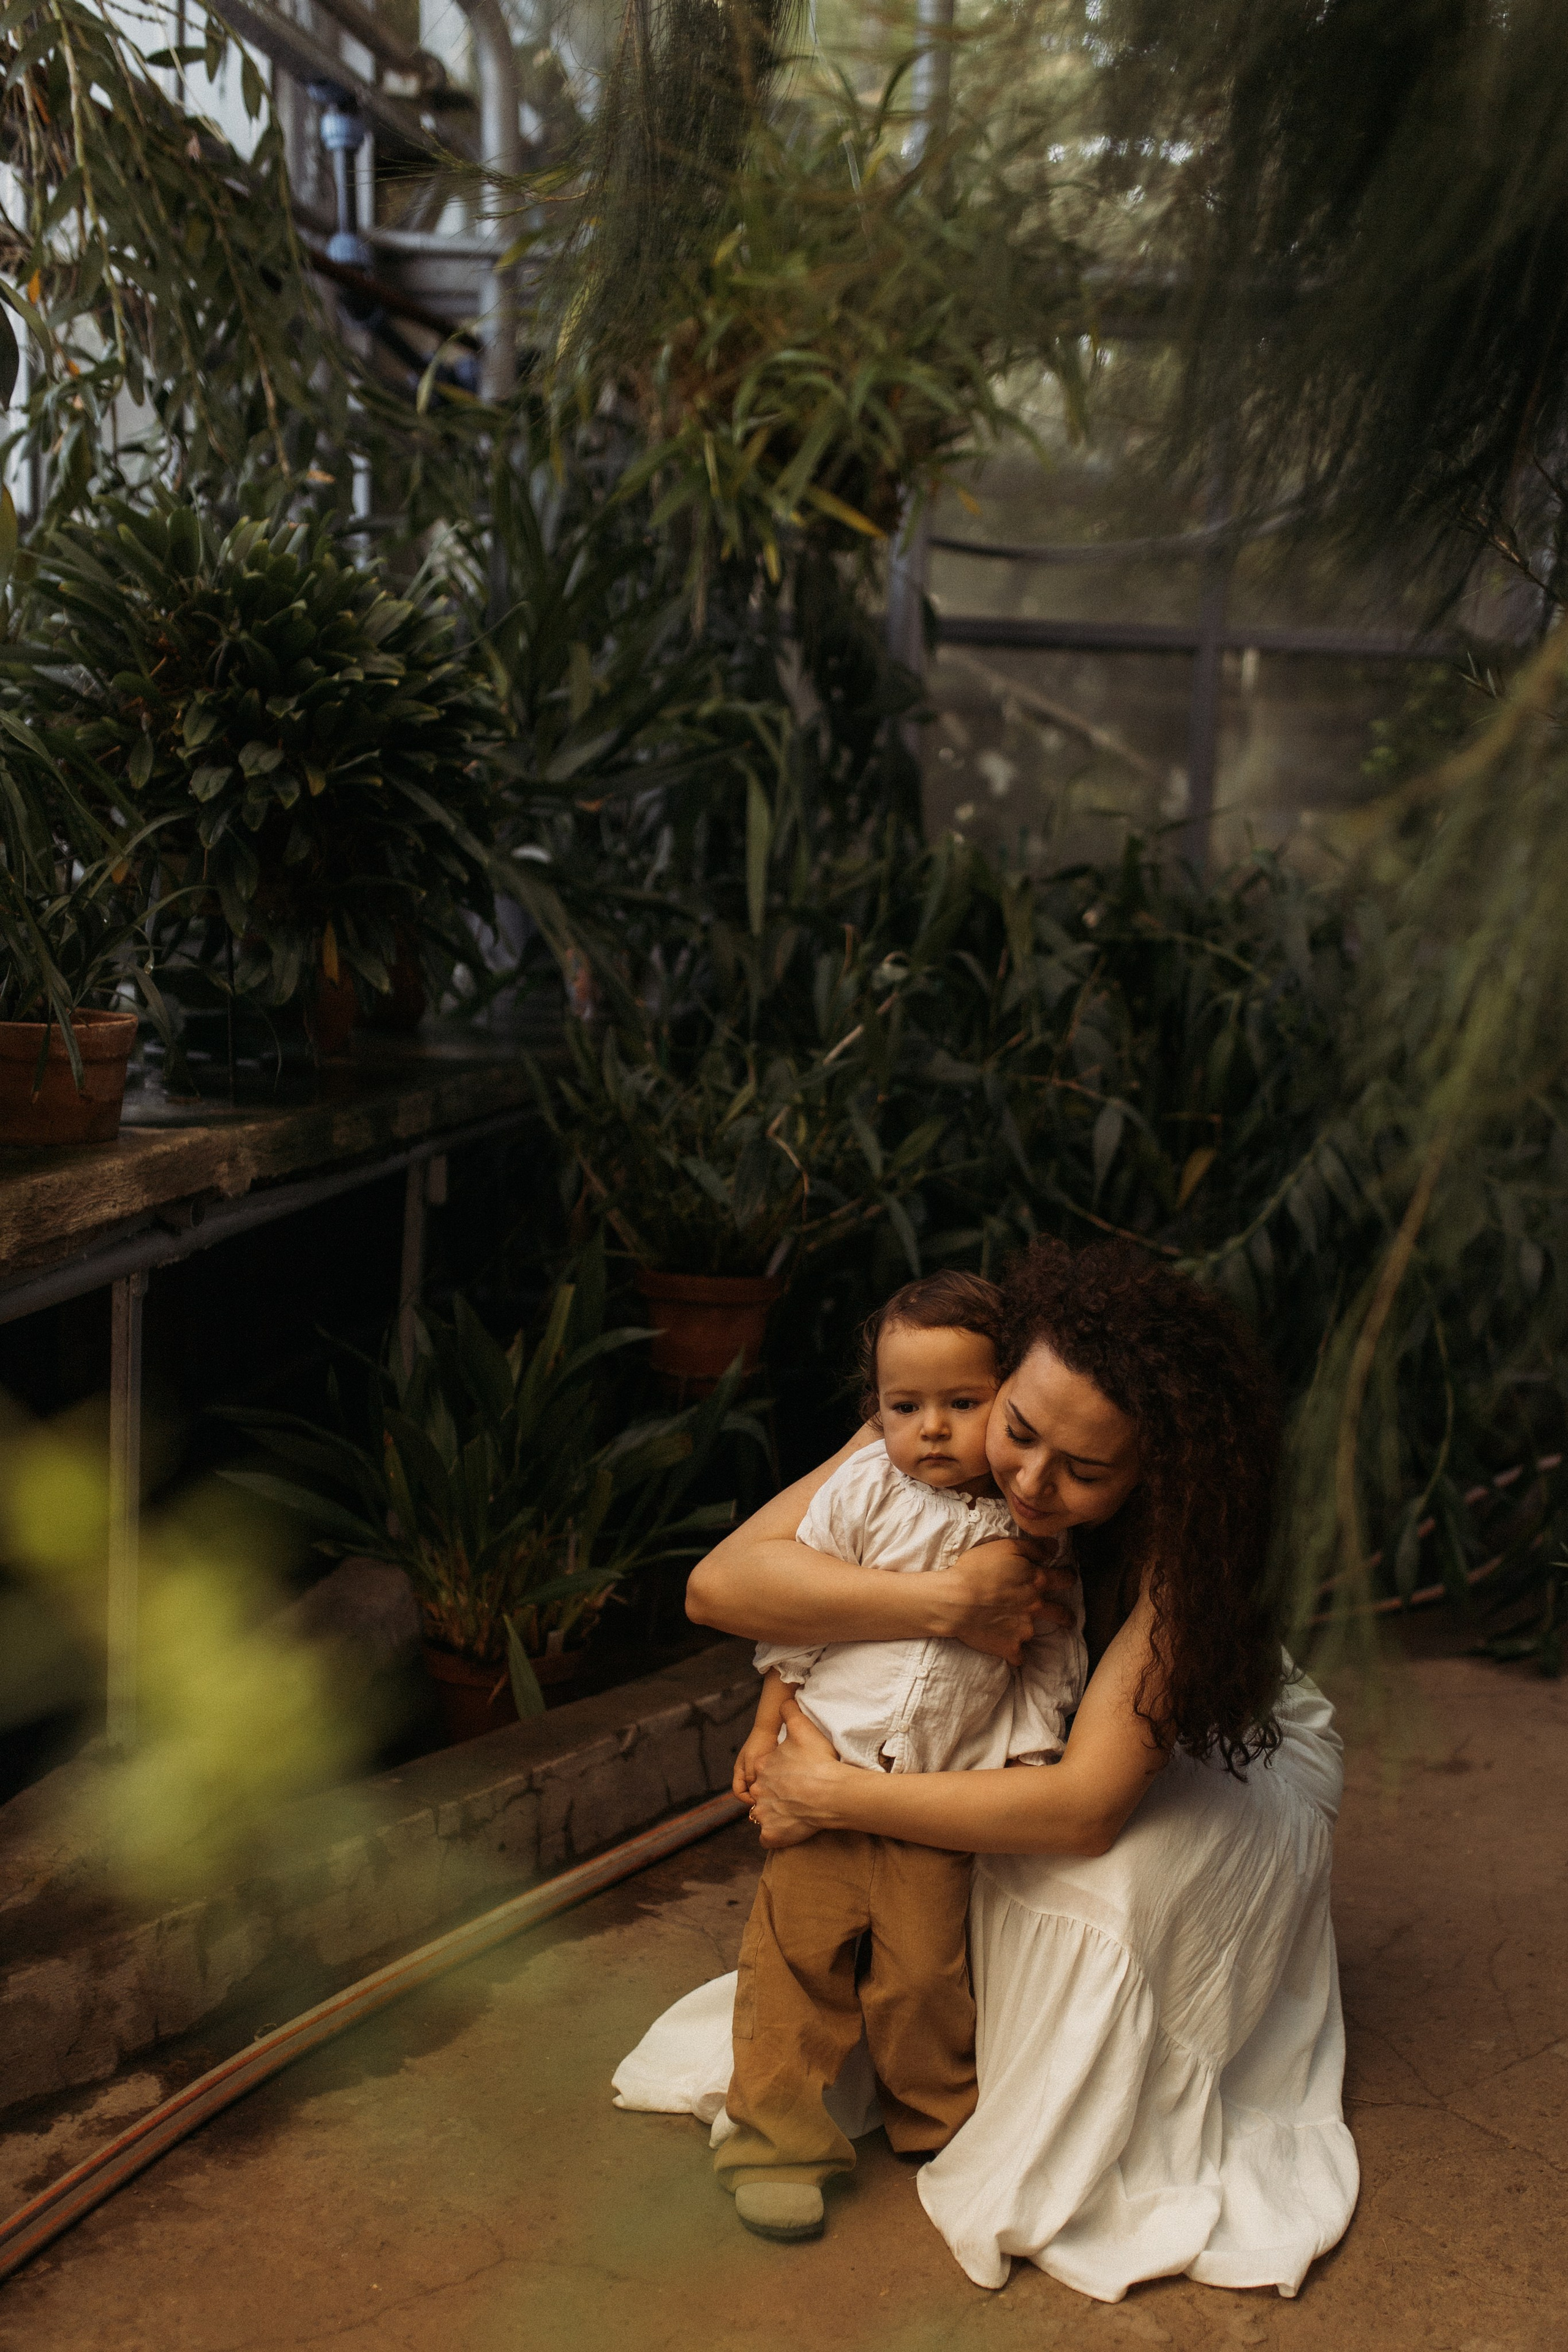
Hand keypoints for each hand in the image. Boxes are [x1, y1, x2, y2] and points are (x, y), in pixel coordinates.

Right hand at [732, 1718, 779, 1802]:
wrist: (769, 1729)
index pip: (738, 1793)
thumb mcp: (753, 1761)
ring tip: (775, 1792)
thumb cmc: (760, 1743)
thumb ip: (750, 1777)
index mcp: (739, 1771)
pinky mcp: (763, 1769)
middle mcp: (745, 1772)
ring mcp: (753, 1770)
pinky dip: (769, 1785)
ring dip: (763, 1791)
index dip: (747, 1799)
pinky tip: (778, 1784)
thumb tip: (753, 1793)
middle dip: (756, 1797)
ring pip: (756, 1788)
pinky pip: (764, 1782)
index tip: (760, 1800)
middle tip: (769, 1799)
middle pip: (747, 1792)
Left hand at [749, 1699, 845, 1848]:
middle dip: (774, 1793)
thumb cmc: (819, 1761)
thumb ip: (789, 1711)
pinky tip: (789, 1829)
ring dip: (774, 1813)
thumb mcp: (802, 1727)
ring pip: (763, 1815)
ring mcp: (763, 1814)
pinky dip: (775, 1835)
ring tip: (794, 1811)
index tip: (793, 1775)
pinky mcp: (771, 1835)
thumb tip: (784, 1701)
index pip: (763, 1770)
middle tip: (796, 1793)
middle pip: (762, 1792)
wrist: (831, 1793)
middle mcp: (758, 1790)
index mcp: (762, 1766)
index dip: (778, 1772)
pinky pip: (768, 1838)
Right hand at [936, 1538, 1075, 1663]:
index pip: (1063, 1579)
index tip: (1068, 1578)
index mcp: (1037, 1581)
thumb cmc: (977, 1569)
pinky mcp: (1011, 1647)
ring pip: (1034, 1633)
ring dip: (1027, 1630)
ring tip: (1015, 1629)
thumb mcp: (1006, 1546)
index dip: (1067, 1577)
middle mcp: (1036, 1607)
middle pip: (1061, 1614)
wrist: (956, 1601)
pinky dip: (1013, 1652)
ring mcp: (1025, 1629)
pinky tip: (1005, 1647)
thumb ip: (1034, 1547)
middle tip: (1067, 1619)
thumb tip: (1055, 1548)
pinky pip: (1018, 1656)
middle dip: (1066, 1617)